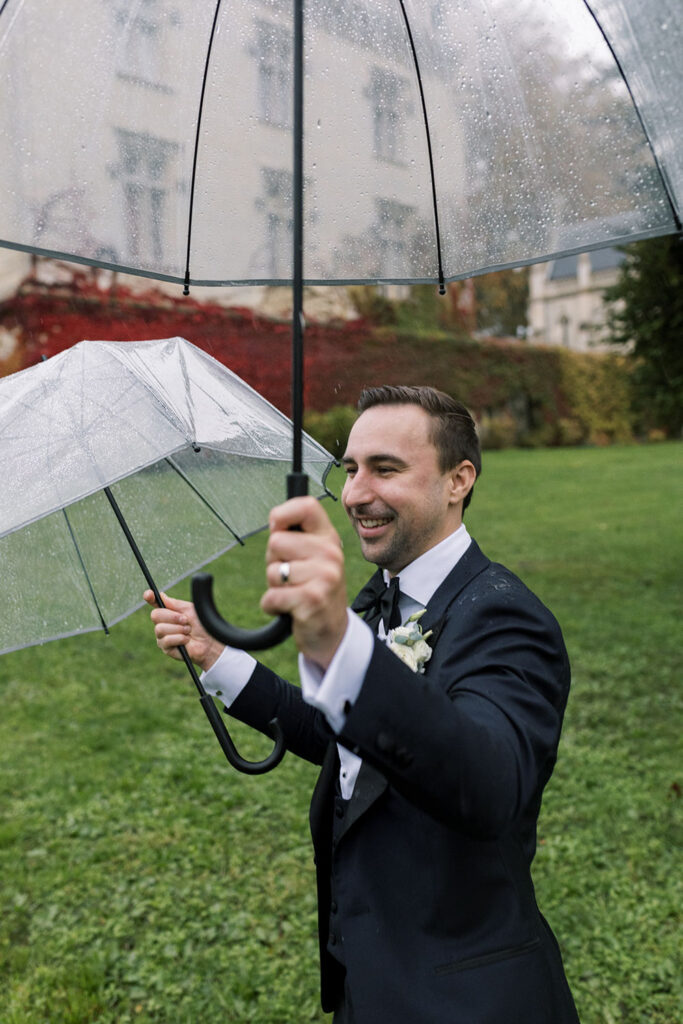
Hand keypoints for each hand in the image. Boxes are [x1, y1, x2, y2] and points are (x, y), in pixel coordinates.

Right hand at [144, 590, 224, 672]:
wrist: (209, 642)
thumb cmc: (201, 625)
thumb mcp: (190, 610)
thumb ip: (175, 604)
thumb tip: (162, 595)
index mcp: (168, 611)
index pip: (154, 603)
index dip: (149, 597)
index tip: (148, 594)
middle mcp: (162, 623)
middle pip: (155, 615)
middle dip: (172, 617)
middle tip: (185, 620)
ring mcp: (162, 636)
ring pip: (160, 629)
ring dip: (178, 629)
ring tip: (188, 631)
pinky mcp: (166, 648)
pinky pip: (166, 640)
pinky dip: (180, 638)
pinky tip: (186, 640)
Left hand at [261, 497, 347, 669]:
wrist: (333, 632)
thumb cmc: (315, 589)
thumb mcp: (314, 557)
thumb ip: (297, 536)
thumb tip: (274, 520)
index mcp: (328, 538)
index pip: (306, 506)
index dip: (282, 515)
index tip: (280, 532)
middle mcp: (331, 553)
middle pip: (276, 541)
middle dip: (273, 561)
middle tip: (293, 576)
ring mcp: (325, 577)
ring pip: (272, 571)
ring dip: (275, 587)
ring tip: (294, 593)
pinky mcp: (313, 600)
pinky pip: (271, 597)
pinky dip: (272, 606)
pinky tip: (290, 609)